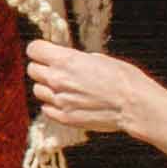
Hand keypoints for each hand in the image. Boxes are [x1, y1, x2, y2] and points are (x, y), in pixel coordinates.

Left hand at [26, 41, 148, 135]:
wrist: (134, 106)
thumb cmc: (124, 78)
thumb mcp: (100, 58)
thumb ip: (79, 60)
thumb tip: (72, 62)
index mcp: (66, 60)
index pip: (34, 49)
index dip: (39, 49)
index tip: (45, 51)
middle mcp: (58, 80)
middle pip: (32, 70)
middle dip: (42, 67)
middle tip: (56, 69)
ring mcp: (60, 101)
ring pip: (37, 90)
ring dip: (47, 87)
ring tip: (64, 87)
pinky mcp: (65, 118)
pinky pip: (46, 109)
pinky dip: (53, 105)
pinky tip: (67, 102)